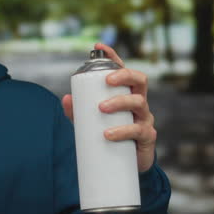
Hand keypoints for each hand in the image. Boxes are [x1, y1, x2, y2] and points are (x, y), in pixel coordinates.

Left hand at [61, 43, 156, 171]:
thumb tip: (66, 99)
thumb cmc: (109, 137)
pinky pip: (138, 130)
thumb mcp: (90, 124)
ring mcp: (145, 119)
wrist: (126, 167)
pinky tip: (109, 134)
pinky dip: (122, 131)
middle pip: (139, 80)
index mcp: (126, 94)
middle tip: (106, 80)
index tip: (98, 46)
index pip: (123, 71)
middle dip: (124, 75)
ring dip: (120, 102)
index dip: (113, 56)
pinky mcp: (147, 137)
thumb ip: (78, 112)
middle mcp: (139, 103)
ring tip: (102, 108)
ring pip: (138, 103)